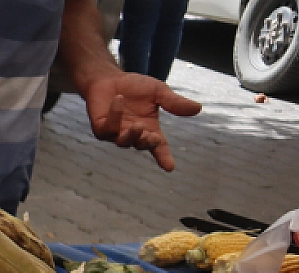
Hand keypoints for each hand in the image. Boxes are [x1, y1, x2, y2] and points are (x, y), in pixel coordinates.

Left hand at [82, 73, 201, 170]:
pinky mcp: (100, 129)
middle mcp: (133, 134)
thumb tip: (198, 109)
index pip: (158, 147)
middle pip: (141, 145)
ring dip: (132, 135)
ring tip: (138, 125)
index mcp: (149, 129)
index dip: (164, 157)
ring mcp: (116, 133)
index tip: (170, 167)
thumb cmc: (135, 87)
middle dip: (147, 142)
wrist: (110, 79)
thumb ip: (175, 103)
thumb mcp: (159, 92)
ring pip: (123, 142)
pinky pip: (107, 128)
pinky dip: (115, 114)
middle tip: (152, 136)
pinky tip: (118, 99)